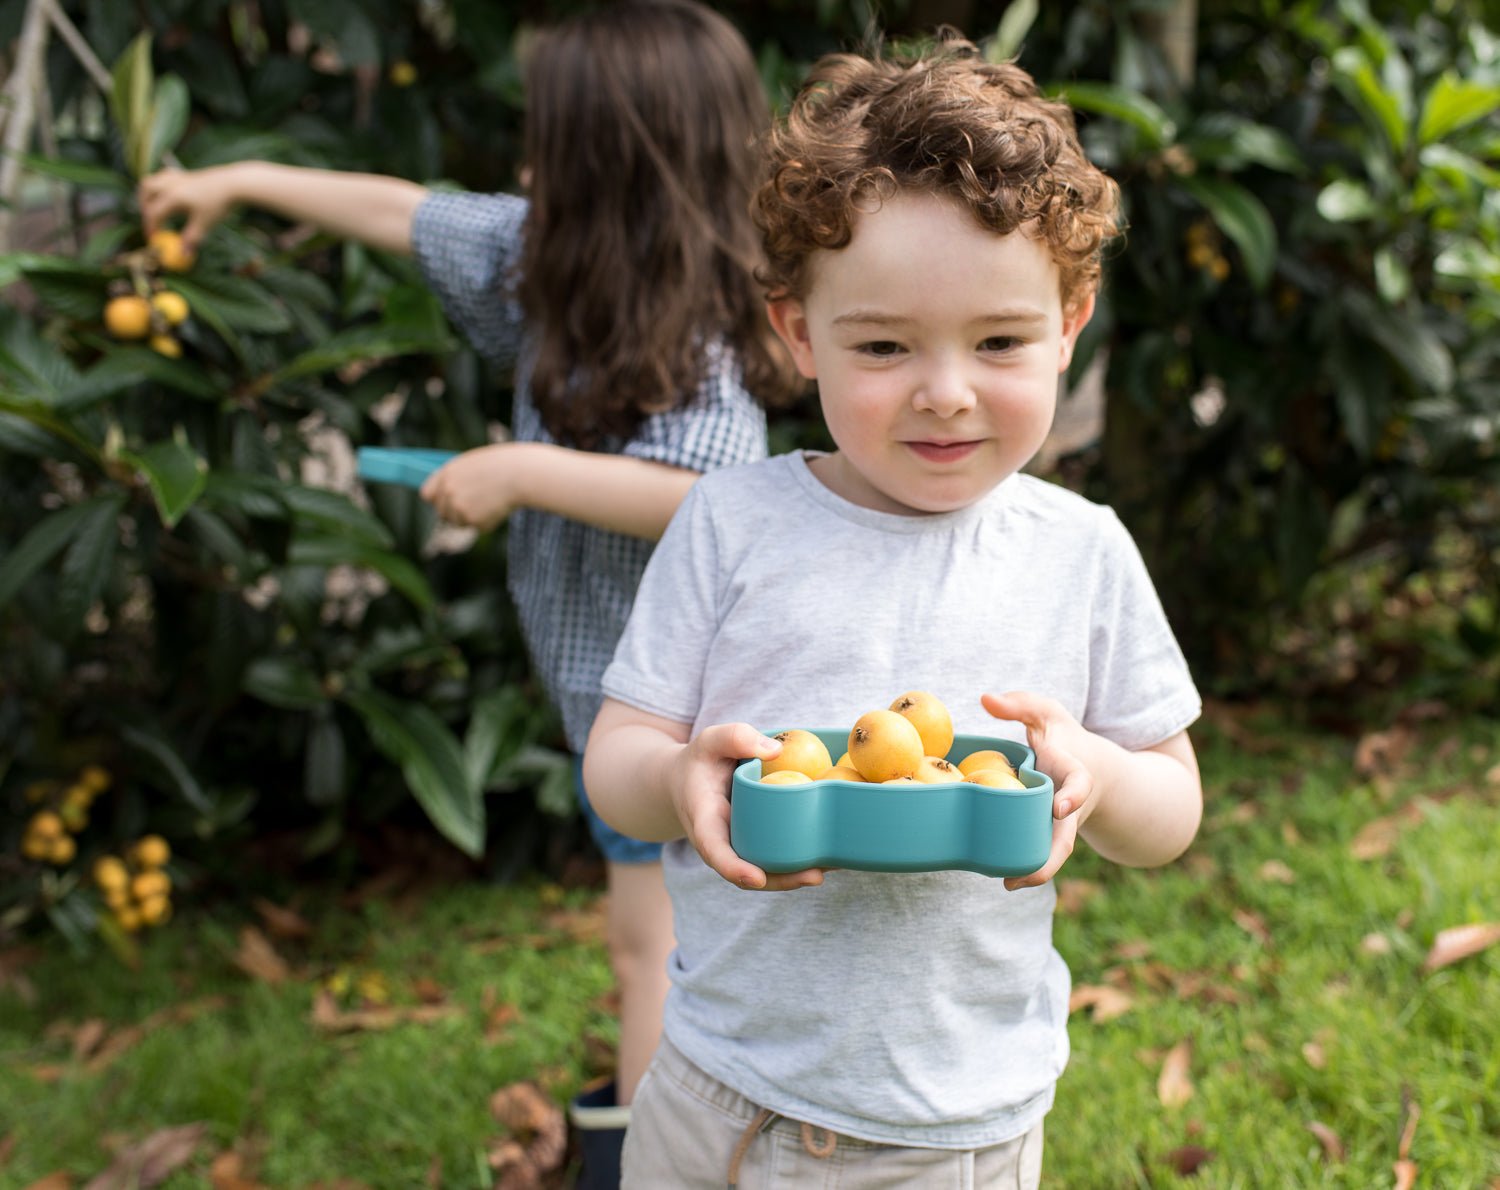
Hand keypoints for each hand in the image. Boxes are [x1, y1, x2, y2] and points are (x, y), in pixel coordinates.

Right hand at [138, 166, 238, 255]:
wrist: (233, 183)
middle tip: (152, 224)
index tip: (153, 239)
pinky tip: (169, 194)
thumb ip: (191, 238)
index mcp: (172, 197)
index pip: (153, 213)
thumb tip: (182, 255)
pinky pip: (164, 176)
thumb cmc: (218, 204)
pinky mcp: (185, 174)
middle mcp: (170, 185)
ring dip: (148, 194)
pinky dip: (160, 185)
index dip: (151, 228)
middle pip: (146, 193)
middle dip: (145, 209)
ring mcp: (177, 177)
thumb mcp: (204, 224)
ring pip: (151, 181)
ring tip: (154, 208)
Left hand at [419, 445, 519, 530]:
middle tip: (476, 506)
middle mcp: (448, 491)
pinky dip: (489, 522)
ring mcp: (459, 508)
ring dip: (473, 518)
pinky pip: (478, 527)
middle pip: (443, 513)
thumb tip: (451, 494)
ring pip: (461, 522)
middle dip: (456, 513)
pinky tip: (500, 507)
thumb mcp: (476, 464)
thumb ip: (460, 478)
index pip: (427, 494)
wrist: (521, 474)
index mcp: (447, 473)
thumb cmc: (504, 465)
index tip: (444, 503)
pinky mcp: (473, 521)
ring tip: (492, 503)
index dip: (437, 500)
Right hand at [669, 723, 826, 891]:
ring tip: (830, 868)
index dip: (733, 867)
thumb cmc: (702, 760)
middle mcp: (722, 843)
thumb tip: (776, 750)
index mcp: (704, 820)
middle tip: (814, 876)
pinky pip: (774, 858)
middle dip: (780, 880)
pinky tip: (829, 857)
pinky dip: (799, 862)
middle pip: (747, 871)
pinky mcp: (755, 844)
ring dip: (796, 876)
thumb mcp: (710, 740)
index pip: (714, 849)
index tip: (755, 877)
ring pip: (765, 871)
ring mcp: (740, 847)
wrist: (688, 781)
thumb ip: (735, 738)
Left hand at [981, 691, 1098, 890]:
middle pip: (1067, 837)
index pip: (1079, 782)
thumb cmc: (1062, 737)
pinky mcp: (1050, 834)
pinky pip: (1042, 853)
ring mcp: (1062, 824)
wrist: (1095, 767)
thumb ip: (1020, 704)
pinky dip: (1027, 867)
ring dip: (1036, 870)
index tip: (1060, 807)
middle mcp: (1070, 804)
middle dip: (1052, 857)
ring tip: (1009, 883)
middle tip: (1027, 875)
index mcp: (1073, 771)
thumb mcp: (1046, 713)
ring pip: (1054, 853)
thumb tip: (984, 698)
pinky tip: (1005, 878)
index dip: (1073, 796)